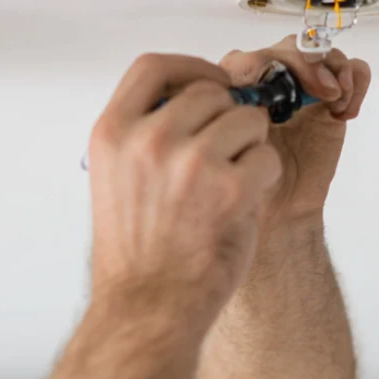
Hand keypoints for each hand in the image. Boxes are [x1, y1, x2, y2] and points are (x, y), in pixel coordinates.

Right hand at [87, 53, 281, 339]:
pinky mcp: (229, 187)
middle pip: (210, 91)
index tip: (208, 82)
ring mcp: (189, 161)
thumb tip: (187, 105)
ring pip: (247, 120)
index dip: (189, 68)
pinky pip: (266, 157)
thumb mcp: (115, 186)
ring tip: (226, 190)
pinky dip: (262, 179)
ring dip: (247, 149)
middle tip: (223, 158)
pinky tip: (238, 207)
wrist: (147, 311)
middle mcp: (147, 140)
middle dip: (226, 119)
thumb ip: (141, 140)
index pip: (153, 67)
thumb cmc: (136, 261)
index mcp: (112, 135)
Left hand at [219, 35, 371, 221]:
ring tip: (335, 103)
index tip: (284, 91)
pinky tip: (344, 111)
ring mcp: (300, 89)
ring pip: (320, 51)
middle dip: (307, 64)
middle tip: (322, 93)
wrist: (281, 211)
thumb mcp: (230, 154)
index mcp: (235, 92)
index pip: (249, 58)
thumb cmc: (250, 187)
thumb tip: (237, 95)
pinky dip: (355, 81)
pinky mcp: (329, 98)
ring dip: (334, 71)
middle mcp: (267, 85)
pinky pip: (352, 69)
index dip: (269, 66)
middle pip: (287, 48)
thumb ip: (231, 120)